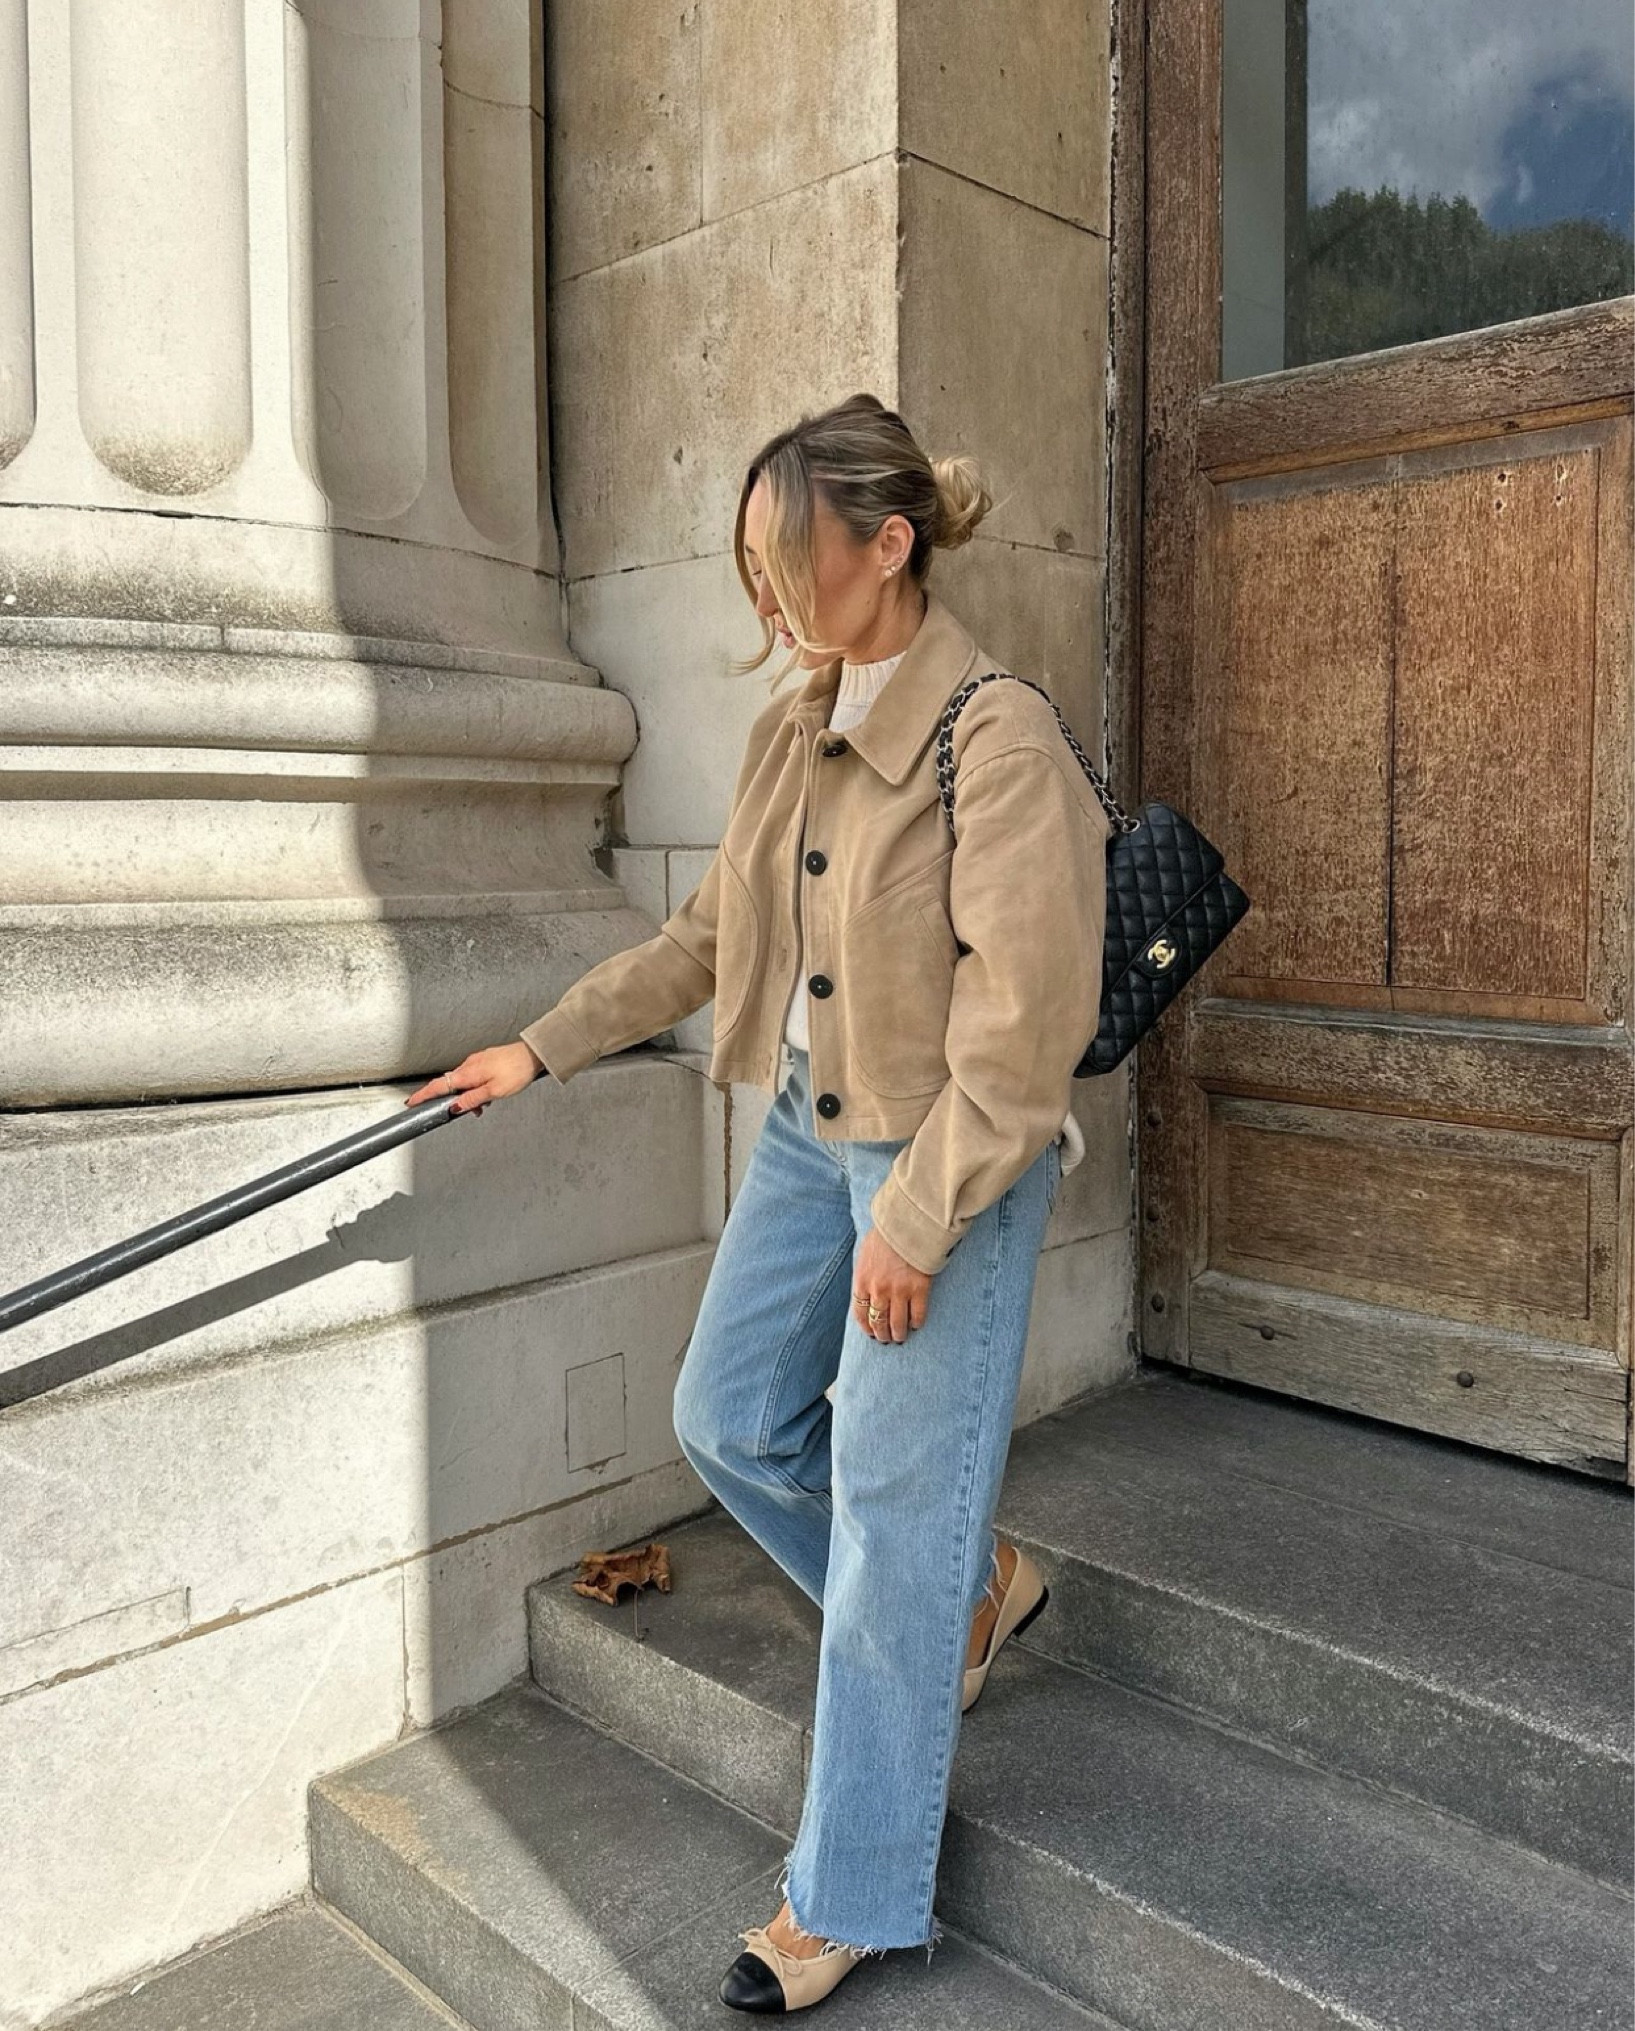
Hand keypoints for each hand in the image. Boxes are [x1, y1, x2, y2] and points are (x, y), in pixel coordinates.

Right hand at [404, 1042, 542, 1117]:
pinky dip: (477, 1087)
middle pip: (450, 1085)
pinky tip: (489, 1093)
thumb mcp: (494, 1092)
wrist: (533, 1055)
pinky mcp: (485, 1060)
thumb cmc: (517, 1071)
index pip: (437, 1086)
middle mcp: (468, 1065)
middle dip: (454, 1100)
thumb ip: (472, 1100)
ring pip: (464, 1082)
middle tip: (468, 1111)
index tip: (411, 1102)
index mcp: (467, 1074)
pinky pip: (473, 1077)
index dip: (423, 1095)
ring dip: (469, 1095)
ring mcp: (476, 1061)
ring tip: (486, 1104)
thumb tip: (455, 1107)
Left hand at [854, 1225, 932, 1341]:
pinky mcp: (919, 1289)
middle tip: (887, 1339)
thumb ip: (864, 1276)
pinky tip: (916, 1324)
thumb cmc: (884, 1237)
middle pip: (878, 1322)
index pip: (860, 1314)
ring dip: (899, 1334)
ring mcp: (899, 1291)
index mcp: (862, 1282)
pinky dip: (917, 1323)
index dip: (866, 1327)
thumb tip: (866, 1294)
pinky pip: (918, 1315)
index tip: (871, 1333)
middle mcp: (878, 1290)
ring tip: (901, 1337)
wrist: (906, 1223)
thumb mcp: (865, 1255)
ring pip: (897, 1324)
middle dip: (882, 1335)